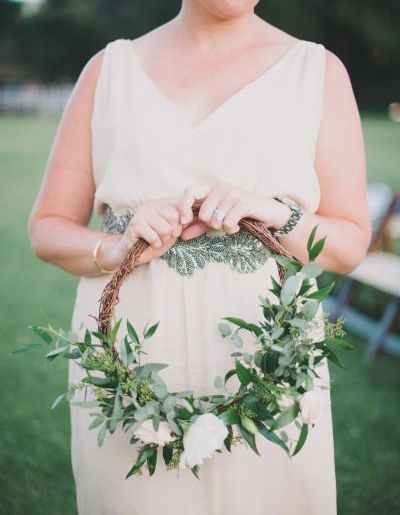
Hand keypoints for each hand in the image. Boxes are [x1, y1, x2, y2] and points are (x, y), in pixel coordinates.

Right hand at [97, 198, 183, 268]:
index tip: (174, 230)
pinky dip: (155, 245)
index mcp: (161, 202)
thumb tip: (191, 217)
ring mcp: (141, 213)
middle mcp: (151, 204)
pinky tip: (149, 243)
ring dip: (163, 240)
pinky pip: (155, 237)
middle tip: (163, 236)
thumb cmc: (155, 241)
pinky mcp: (135, 225)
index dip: (181, 224)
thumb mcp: (173, 230)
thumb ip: (183, 221)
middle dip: (172, 232)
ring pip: (166, 229)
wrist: (132, 253)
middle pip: (174, 217)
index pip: (181, 207)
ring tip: (155, 239)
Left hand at [177, 179, 291, 239]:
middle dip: (210, 224)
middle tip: (221, 223)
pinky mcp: (243, 203)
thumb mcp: (215, 219)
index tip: (185, 222)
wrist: (267, 211)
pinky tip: (237, 226)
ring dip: (222, 227)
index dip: (183, 207)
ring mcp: (232, 193)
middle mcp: (220, 187)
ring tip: (231, 224)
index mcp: (210, 187)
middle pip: (203, 213)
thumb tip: (181, 236)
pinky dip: (231, 229)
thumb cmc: (237, 214)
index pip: (188, 193)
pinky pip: (227, 222)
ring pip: (215, 219)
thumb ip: (197, 226)